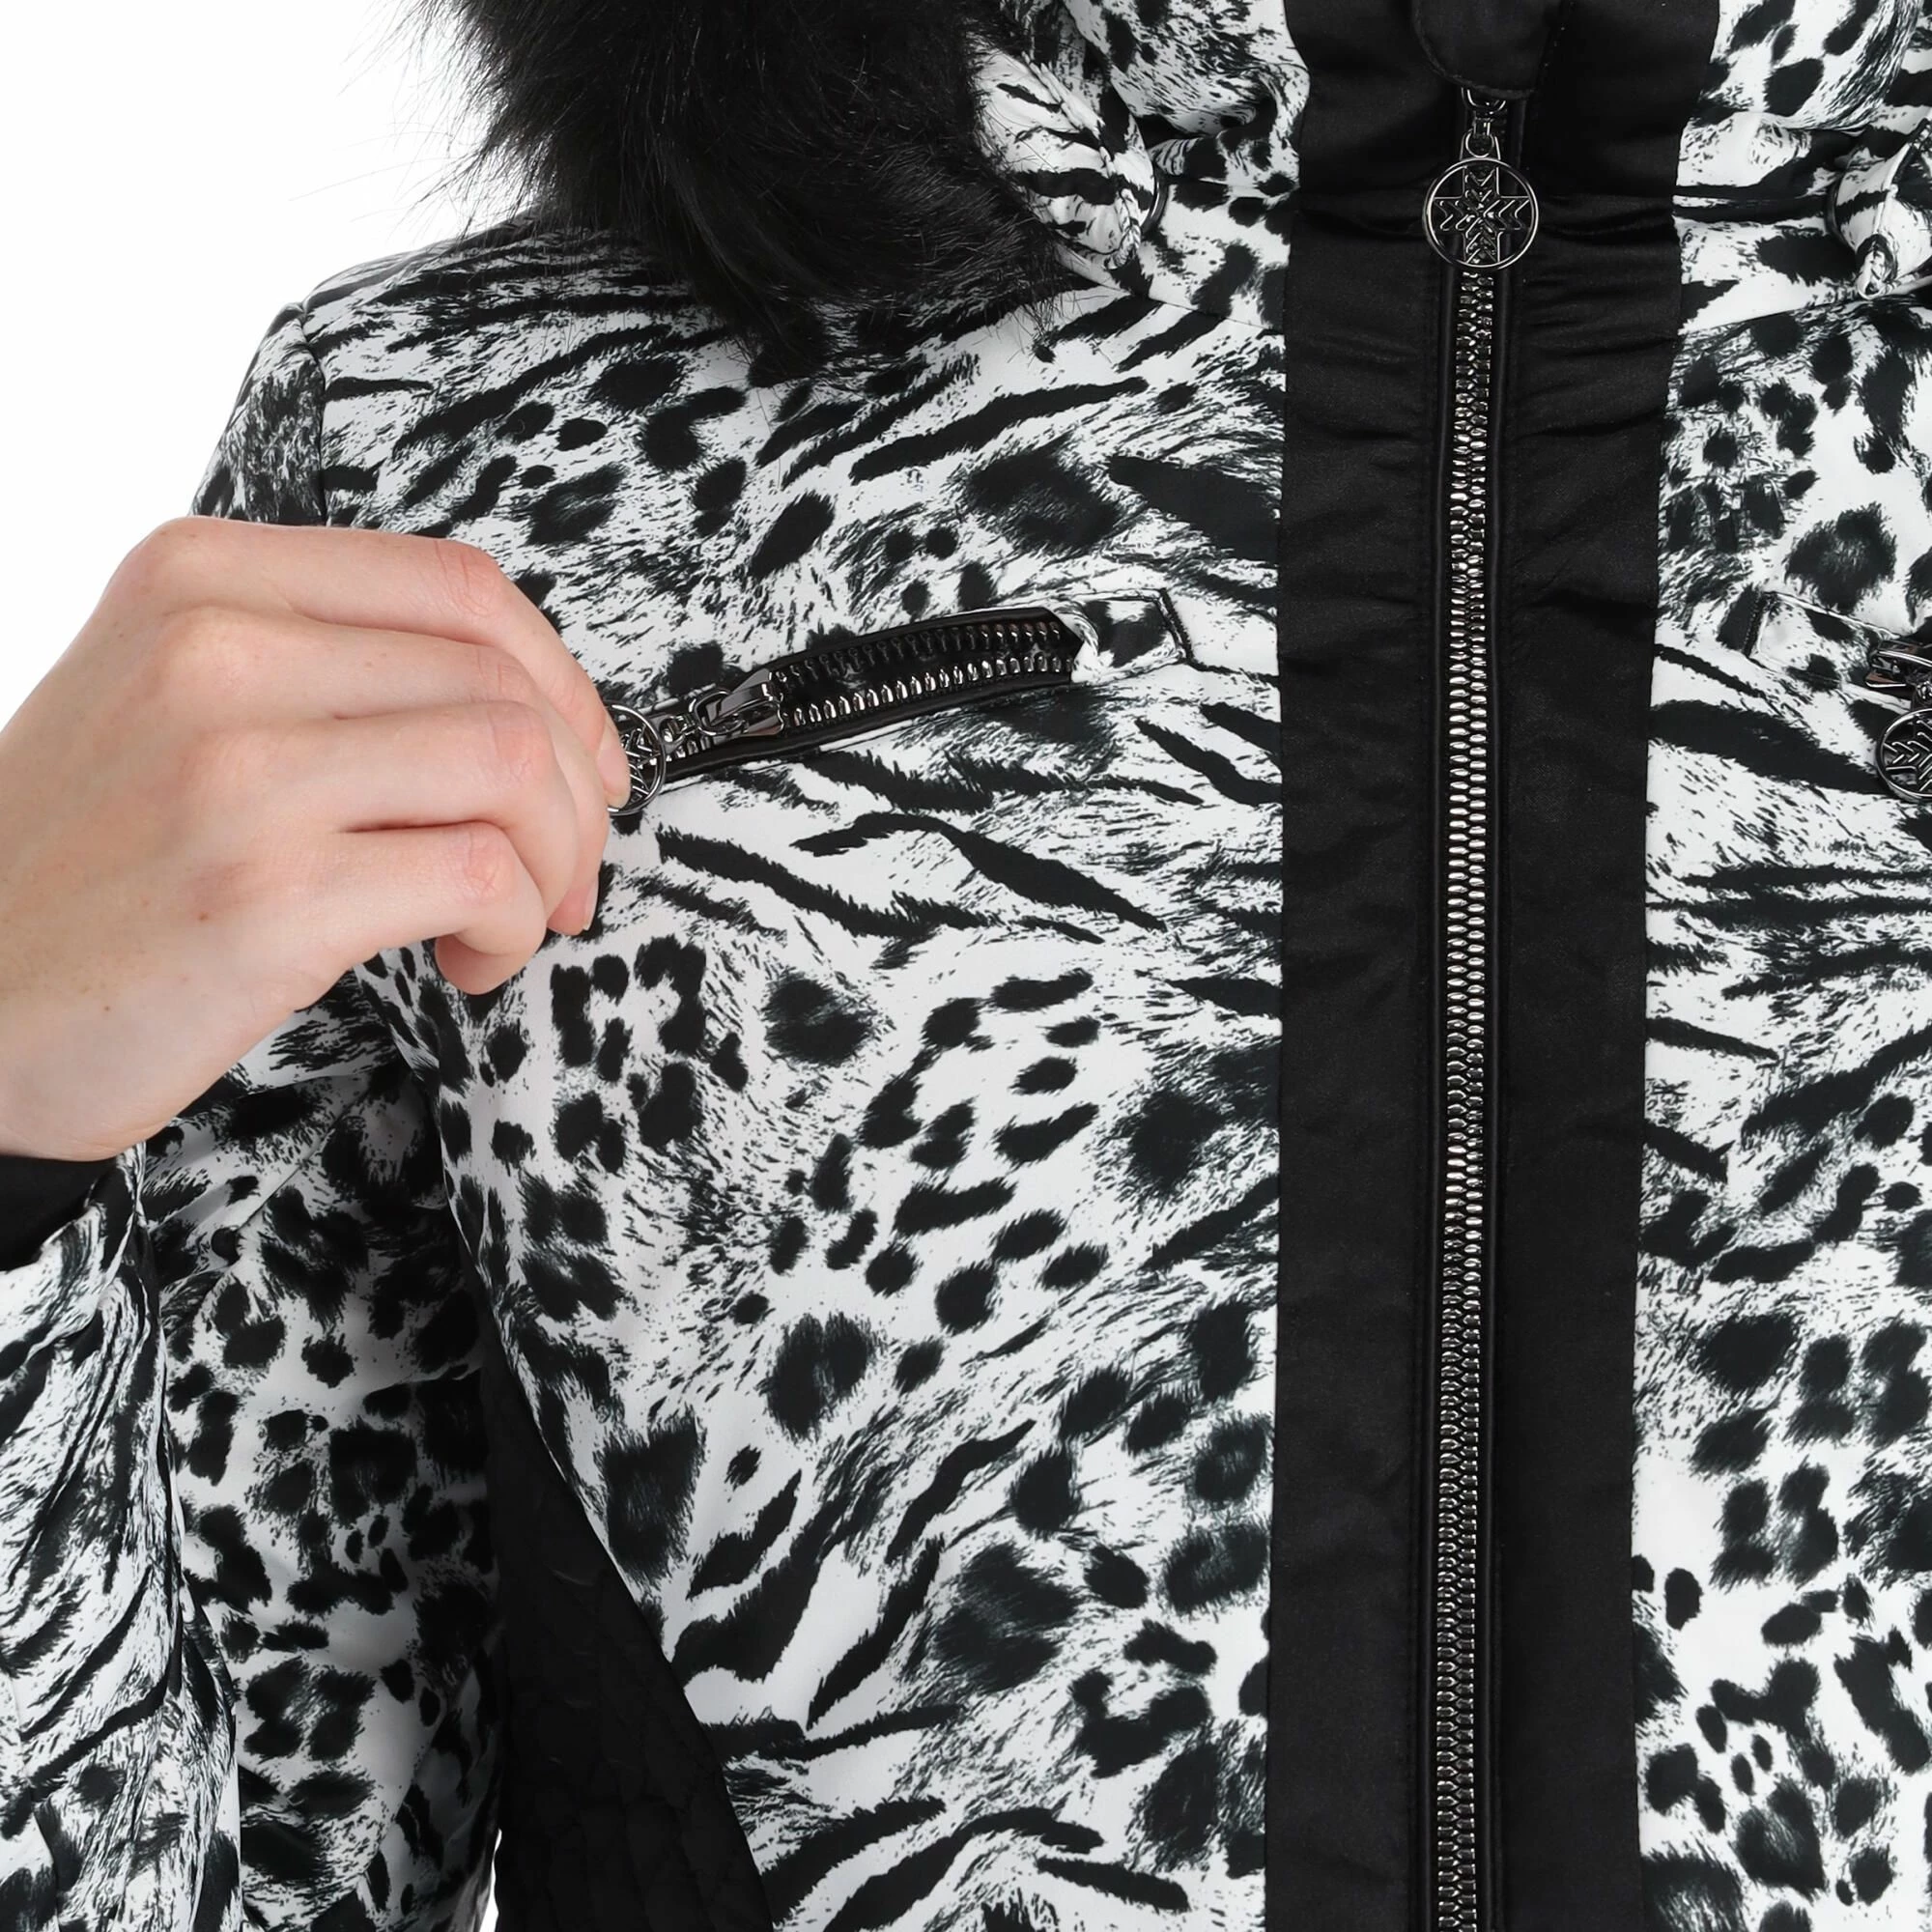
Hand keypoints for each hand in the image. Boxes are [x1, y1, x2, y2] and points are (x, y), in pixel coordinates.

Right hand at [0, 517, 631, 1161]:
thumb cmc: (89, 868)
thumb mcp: (173, 704)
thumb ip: (324, 669)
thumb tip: (528, 711)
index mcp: (199, 577)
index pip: (457, 587)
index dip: (563, 684)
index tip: (587, 766)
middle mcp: (216, 648)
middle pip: (501, 681)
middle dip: (576, 795)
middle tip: (569, 873)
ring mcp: (237, 769)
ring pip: (511, 766)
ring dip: (557, 863)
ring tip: (514, 922)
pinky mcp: (267, 893)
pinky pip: (482, 874)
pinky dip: (513, 926)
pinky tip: (467, 962)